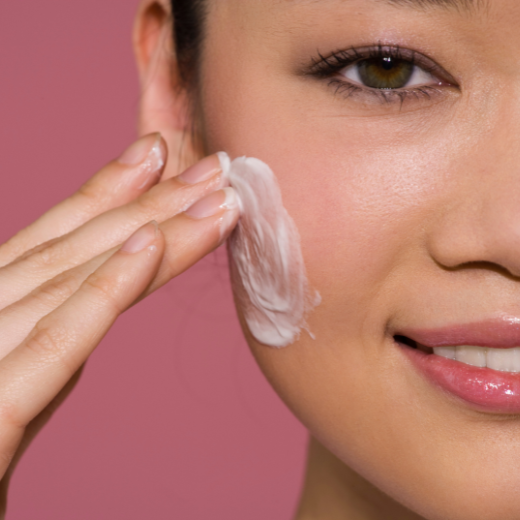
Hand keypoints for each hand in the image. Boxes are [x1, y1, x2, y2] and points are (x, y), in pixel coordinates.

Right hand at [0, 133, 237, 507]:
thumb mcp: (9, 391)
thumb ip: (44, 350)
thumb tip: (91, 312)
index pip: (58, 245)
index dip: (111, 195)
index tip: (159, 157)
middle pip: (79, 248)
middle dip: (154, 203)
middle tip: (215, 166)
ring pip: (76, 279)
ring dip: (154, 232)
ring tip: (213, 196)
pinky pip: (55, 344)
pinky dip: (103, 292)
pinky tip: (146, 248)